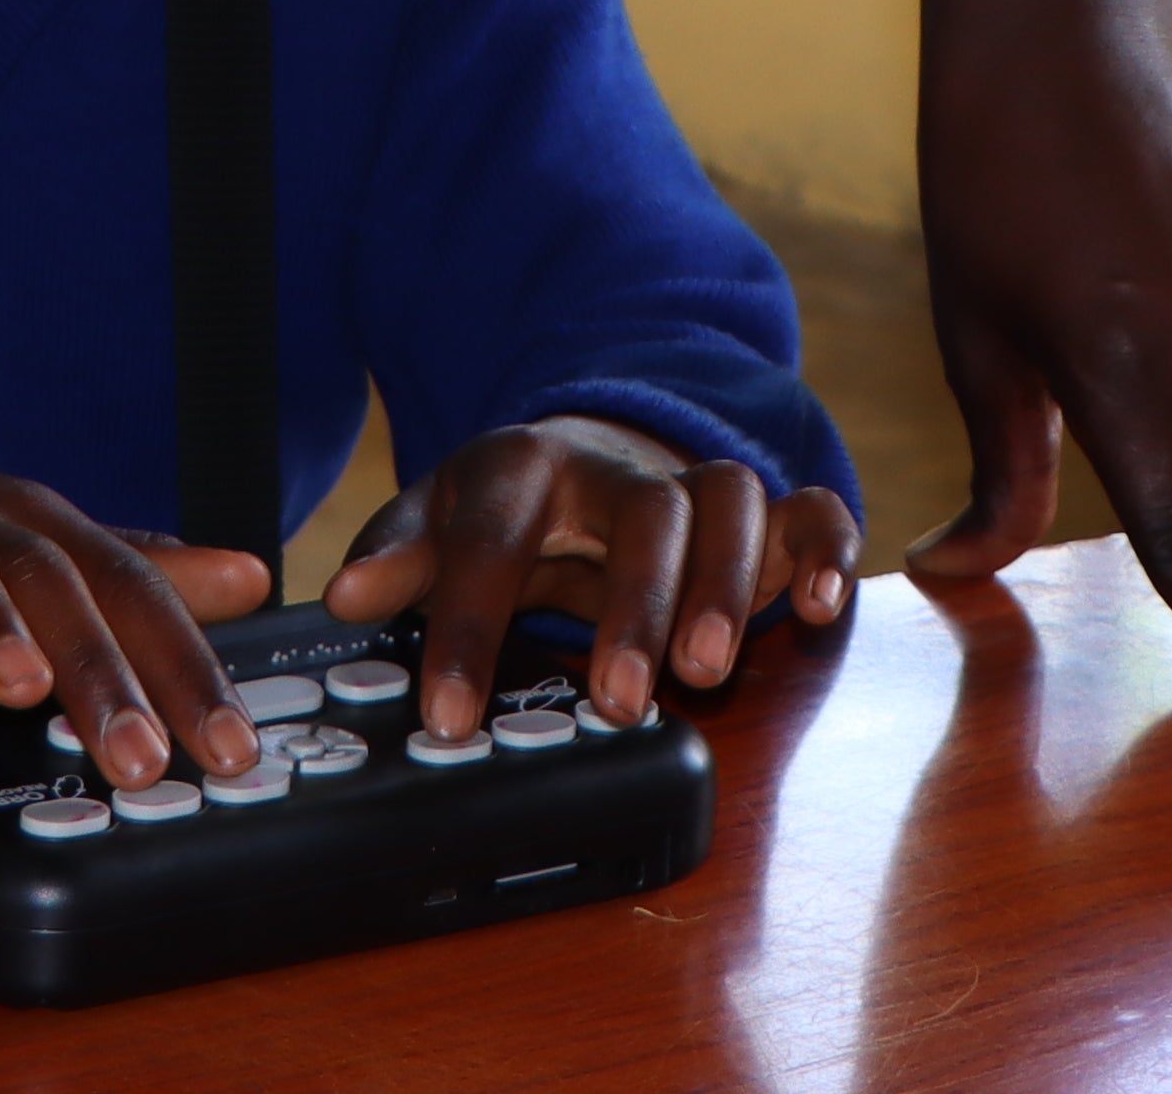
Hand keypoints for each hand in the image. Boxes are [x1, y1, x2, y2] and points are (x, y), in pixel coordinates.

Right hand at [0, 452, 273, 791]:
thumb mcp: (37, 561)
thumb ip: (137, 577)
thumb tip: (249, 576)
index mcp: (35, 531)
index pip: (129, 590)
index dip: (185, 665)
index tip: (230, 745)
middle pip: (44, 579)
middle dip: (97, 667)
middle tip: (142, 754)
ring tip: (19, 687)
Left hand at [327, 415, 854, 732]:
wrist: (589, 455)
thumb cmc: (510, 507)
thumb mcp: (439, 521)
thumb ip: (399, 556)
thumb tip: (347, 596)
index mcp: (525, 467)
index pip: (496, 535)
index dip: (470, 623)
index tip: (450, 716)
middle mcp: (621, 470)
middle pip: (644, 513)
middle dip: (634, 605)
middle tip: (617, 697)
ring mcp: (697, 486)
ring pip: (732, 504)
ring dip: (725, 585)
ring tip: (706, 671)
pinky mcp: (762, 515)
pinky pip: (811, 509)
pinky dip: (825, 548)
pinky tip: (822, 606)